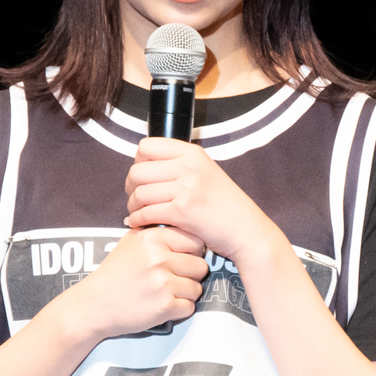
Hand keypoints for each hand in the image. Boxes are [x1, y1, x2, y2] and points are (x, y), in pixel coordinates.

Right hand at [62, 225, 207, 339]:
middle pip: (201, 266)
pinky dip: (179, 310)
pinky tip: (162, 305)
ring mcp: (163, 283)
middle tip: (172, 280)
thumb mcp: (131, 242)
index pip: (196, 241)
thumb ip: (158, 232)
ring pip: (197, 288)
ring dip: (185, 294)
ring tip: (165, 293)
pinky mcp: (164, 306)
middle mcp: (159, 258)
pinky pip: (190, 307)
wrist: (93, 304)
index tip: (179, 260)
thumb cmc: (115, 273)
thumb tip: (187, 225)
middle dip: (190, 275)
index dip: (191, 253)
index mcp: (153, 238)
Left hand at [124, 138, 276, 262]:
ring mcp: (186, 188)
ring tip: (136, 212)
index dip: (138, 162)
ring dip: (132, 206)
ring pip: (139, 193)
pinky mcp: (182, 211)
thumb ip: (180, 165)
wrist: (245, 230)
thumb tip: (144, 164)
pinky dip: (136, 220)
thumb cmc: (224, 206)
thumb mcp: (206, 172)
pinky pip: (146, 213)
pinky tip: (138, 223)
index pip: (147, 146)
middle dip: (130, 186)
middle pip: (138, 170)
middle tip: (135, 197)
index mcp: (193, 153)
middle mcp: (189, 166)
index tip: (142, 176)